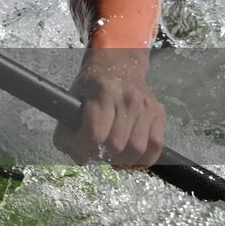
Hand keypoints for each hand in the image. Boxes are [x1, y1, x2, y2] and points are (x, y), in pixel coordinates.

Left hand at [53, 50, 165, 168]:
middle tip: (96, 154)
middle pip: (116, 144)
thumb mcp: (72, 98)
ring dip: (121, 160)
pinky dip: (143, 159)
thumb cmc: (92, 85)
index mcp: (102, 92)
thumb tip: (80, 159)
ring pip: (137, 149)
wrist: (119, 65)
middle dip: (102, 156)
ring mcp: (146, 107)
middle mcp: (127, 98)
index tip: (80, 146)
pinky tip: (130, 158)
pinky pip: (156, 146)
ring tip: (111, 157)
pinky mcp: (159, 114)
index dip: (84, 146)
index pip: (94, 132)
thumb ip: (66, 128)